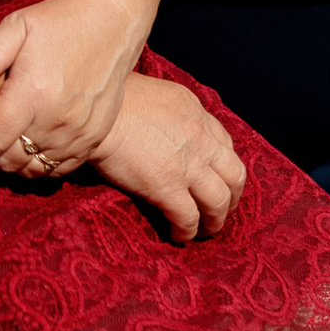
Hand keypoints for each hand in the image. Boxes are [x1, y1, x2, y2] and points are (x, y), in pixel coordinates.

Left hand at [0, 0, 147, 176]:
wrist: (113, 21)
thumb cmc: (60, 21)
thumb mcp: (20, 24)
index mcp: (33, 93)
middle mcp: (57, 120)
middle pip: (10, 160)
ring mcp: (79, 132)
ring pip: (34, 169)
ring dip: (12, 165)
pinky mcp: (96, 136)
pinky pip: (61, 168)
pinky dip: (40, 166)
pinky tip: (29, 150)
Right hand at [85, 73, 245, 243]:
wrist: (95, 112)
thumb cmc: (111, 100)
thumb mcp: (153, 94)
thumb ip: (167, 112)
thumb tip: (160, 127)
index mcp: (195, 113)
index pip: (224, 142)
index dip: (222, 164)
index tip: (215, 176)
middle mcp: (200, 139)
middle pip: (234, 174)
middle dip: (232, 196)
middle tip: (222, 209)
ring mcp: (187, 165)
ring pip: (219, 201)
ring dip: (216, 220)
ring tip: (206, 230)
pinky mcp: (168, 188)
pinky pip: (189, 217)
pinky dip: (188, 231)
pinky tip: (179, 236)